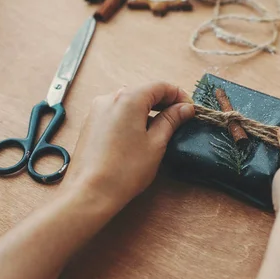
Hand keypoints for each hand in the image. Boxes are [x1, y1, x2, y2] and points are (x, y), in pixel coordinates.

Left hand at [61, 82, 194, 211]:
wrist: (90, 192)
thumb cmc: (124, 170)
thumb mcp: (156, 143)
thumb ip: (171, 120)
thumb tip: (184, 108)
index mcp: (128, 98)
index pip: (160, 86)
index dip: (179, 95)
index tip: (189, 109)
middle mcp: (109, 98)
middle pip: (143, 92)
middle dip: (163, 103)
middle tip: (179, 120)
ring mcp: (97, 111)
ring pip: (129, 103)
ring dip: (147, 111)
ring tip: (160, 130)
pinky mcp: (90, 124)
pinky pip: (116, 113)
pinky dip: (131, 118)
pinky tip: (139, 137)